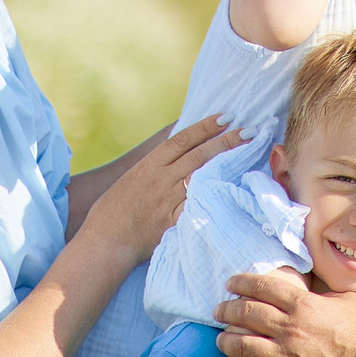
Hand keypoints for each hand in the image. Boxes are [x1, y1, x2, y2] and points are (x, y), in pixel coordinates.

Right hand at [75, 116, 243, 265]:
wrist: (105, 240)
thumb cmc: (113, 211)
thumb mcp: (132, 180)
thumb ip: (155, 168)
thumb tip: (178, 154)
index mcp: (149, 165)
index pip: (182, 140)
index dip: (204, 127)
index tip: (225, 117)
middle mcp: (161, 179)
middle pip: (199, 155)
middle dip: (226, 141)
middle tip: (250, 130)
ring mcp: (168, 200)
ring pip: (203, 177)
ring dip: (228, 163)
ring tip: (250, 152)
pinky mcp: (174, 221)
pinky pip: (199, 206)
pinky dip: (217, 196)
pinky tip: (236, 189)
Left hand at [213, 269, 355, 356]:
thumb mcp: (343, 298)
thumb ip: (318, 292)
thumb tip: (303, 286)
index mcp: (304, 305)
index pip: (262, 288)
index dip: (241, 283)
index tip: (230, 284)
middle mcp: (292, 329)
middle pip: (246, 314)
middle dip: (227, 310)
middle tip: (219, 310)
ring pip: (243, 346)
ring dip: (226, 340)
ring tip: (221, 339)